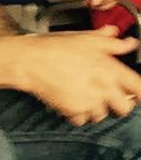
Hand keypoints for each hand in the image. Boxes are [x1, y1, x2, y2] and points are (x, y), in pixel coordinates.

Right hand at [20, 26, 140, 124]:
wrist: (30, 62)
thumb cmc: (56, 49)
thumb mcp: (86, 39)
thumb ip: (111, 42)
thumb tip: (127, 42)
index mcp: (111, 69)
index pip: (139, 88)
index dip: (140, 93)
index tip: (138, 95)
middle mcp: (103, 88)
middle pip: (125, 109)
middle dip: (119, 105)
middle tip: (109, 98)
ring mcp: (88, 102)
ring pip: (101, 116)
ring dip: (96, 110)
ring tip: (86, 98)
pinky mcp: (72, 111)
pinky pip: (81, 120)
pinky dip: (77, 115)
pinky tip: (72, 103)